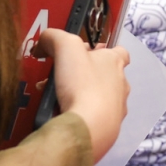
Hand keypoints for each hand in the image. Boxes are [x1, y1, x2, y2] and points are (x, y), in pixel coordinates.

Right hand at [39, 28, 129, 163]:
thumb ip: (55, 37)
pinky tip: (63, 114)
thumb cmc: (82, 84)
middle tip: (62, 76)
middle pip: (104, 75)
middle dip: (82, 74)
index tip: (85, 54)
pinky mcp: (109, 128)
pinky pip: (94, 117)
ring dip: (79, 94)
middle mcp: (121, 85)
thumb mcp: (66, 48)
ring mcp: (117, 109)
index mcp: (115, 63)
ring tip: (56, 97)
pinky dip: (81, 114)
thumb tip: (44, 41)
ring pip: (98, 97)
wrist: (88, 128)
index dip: (103, 50)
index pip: (119, 52)